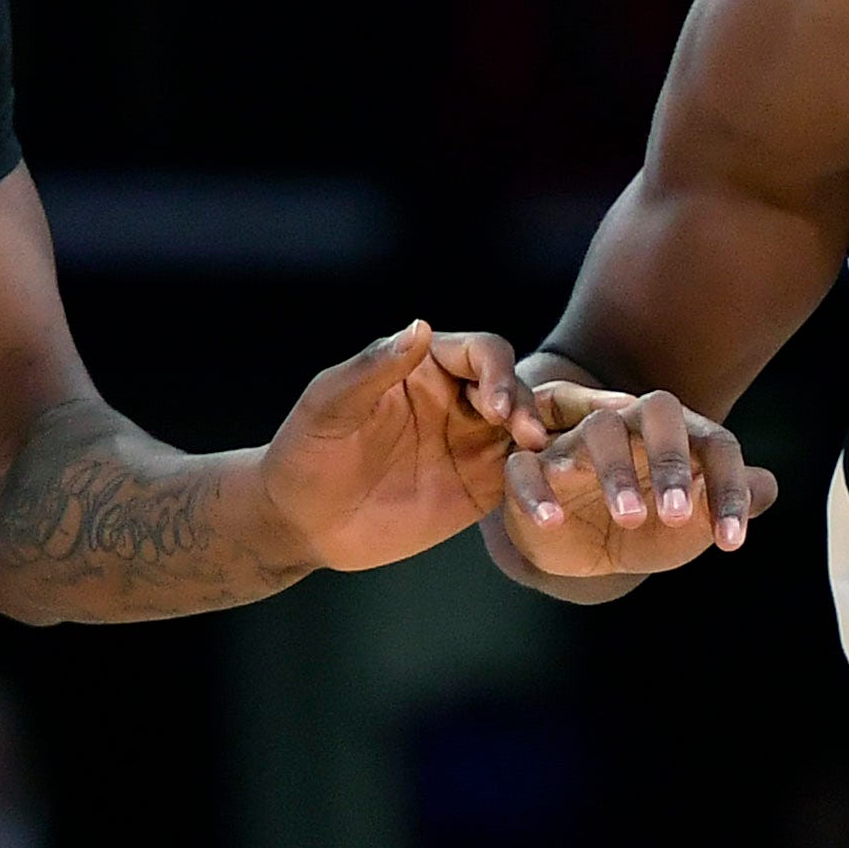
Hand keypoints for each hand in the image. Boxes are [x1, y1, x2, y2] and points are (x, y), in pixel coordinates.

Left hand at [260, 323, 550, 572]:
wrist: (300, 521)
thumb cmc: (306, 452)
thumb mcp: (330, 405)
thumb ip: (374, 367)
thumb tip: (421, 326)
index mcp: (427, 366)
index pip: (482, 353)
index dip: (498, 372)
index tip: (496, 405)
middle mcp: (458, 399)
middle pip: (515, 389)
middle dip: (528, 407)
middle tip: (530, 437)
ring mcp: (472, 444)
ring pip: (527, 432)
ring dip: (543, 442)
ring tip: (548, 466)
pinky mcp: (479, 488)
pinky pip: (520, 479)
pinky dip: (539, 482)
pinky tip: (547, 495)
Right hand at [498, 380, 778, 579]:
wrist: (580, 544)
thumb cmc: (648, 523)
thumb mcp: (691, 521)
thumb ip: (732, 500)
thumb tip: (767, 486)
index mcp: (679, 436)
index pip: (714, 444)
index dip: (727, 489)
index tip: (731, 542)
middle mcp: (633, 427)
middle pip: (657, 412)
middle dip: (671, 458)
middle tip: (677, 514)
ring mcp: (580, 443)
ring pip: (599, 431)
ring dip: (617, 470)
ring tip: (631, 517)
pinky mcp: (533, 469)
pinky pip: (528, 468)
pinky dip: (537, 490)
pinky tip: (554, 520)